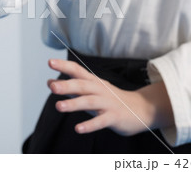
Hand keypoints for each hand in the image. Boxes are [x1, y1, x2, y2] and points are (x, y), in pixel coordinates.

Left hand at [47, 59, 173, 135]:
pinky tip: (78, 128)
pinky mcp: (114, 117)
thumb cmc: (110, 99)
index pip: (77, 70)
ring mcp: (108, 103)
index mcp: (93, 82)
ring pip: (90, 102)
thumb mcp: (90, 91)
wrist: (141, 109)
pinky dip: (90, 125)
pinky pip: (101, 121)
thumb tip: (50, 82)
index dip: (64, 66)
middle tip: (53, 87)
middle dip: (67, 85)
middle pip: (82, 85)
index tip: (50, 62)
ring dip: (74, 104)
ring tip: (58, 106)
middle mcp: (99, 90)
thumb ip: (70, 88)